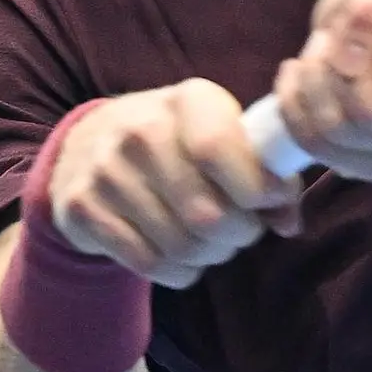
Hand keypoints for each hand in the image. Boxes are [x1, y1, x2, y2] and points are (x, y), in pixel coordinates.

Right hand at [47, 80, 304, 288]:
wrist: (90, 144)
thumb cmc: (180, 144)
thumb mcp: (224, 136)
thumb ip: (266, 175)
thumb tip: (289, 221)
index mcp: (189, 100)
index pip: (219, 150)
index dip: (257, 188)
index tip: (270, 201)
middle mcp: (141, 129)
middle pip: (208, 213)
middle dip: (239, 234)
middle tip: (240, 230)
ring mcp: (106, 170)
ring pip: (182, 246)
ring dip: (211, 255)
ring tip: (212, 242)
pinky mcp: (82, 209)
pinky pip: (151, 264)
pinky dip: (179, 271)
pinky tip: (180, 255)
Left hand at [271, 0, 371, 183]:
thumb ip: (370, 7)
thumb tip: (346, 59)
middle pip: (370, 114)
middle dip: (333, 67)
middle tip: (332, 38)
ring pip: (338, 134)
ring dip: (311, 85)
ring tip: (316, 54)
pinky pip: (319, 149)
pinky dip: (295, 108)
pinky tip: (298, 79)